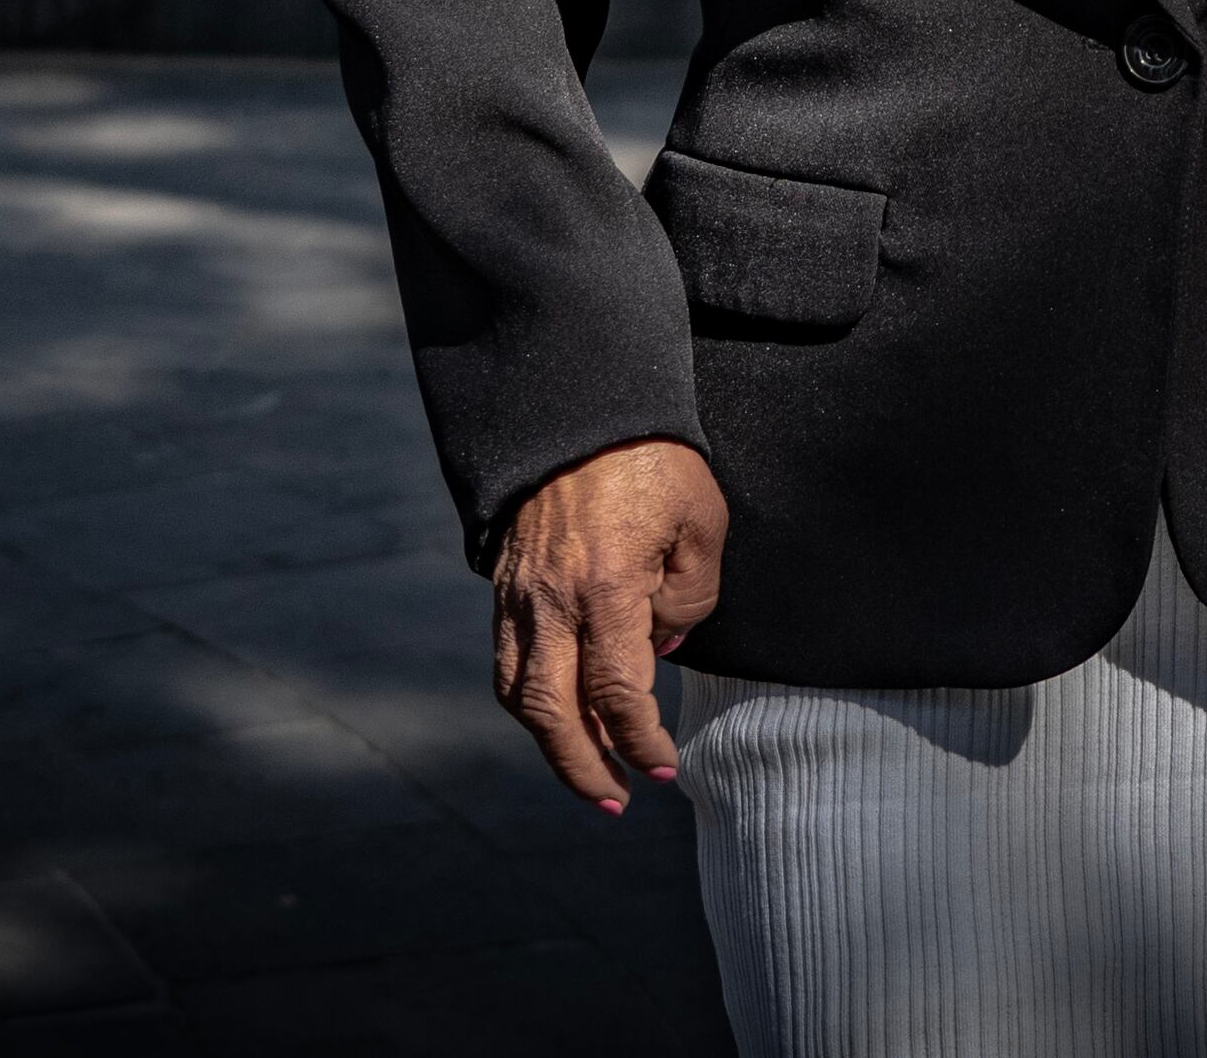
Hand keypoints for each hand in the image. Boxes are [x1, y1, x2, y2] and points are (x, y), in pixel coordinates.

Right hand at [492, 437, 727, 812]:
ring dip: (549, 742)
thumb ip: (692, 595)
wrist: (580, 405)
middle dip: (582, 768)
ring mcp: (519, 593)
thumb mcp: (702, 520)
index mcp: (605, 587)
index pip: (619, 693)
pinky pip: (508, 658)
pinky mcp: (505, 582)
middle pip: (552, 712)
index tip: (665, 769)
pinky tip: (560, 713)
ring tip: (587, 773)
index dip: (642, 742)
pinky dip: (530, 699)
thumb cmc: (654, 460)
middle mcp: (551, 600)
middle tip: (615, 801)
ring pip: (518, 692)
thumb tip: (665, 648)